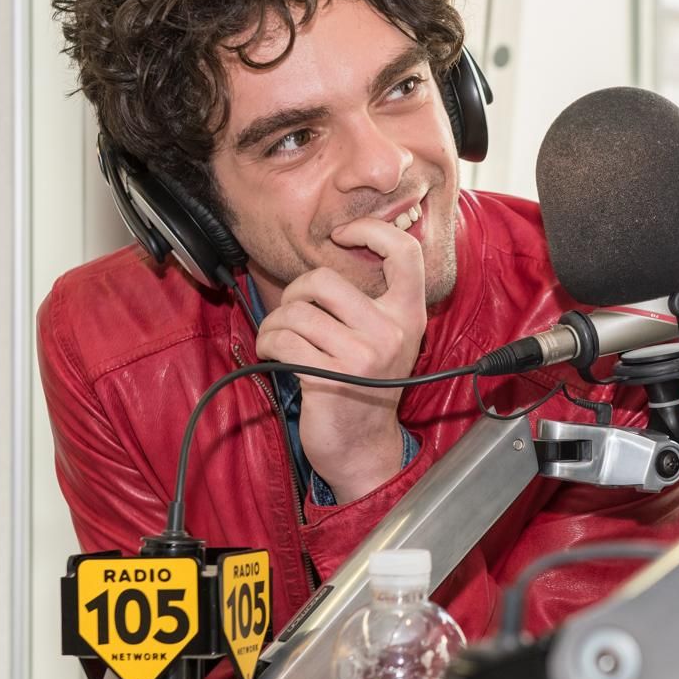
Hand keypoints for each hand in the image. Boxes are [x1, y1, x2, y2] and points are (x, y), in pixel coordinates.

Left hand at [254, 218, 425, 500]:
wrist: (363, 449)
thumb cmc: (365, 389)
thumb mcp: (386, 341)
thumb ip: (373, 302)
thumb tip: (334, 253)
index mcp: (409, 316)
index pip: (404, 252)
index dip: (371, 229)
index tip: (343, 234)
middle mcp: (391, 331)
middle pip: (324, 279)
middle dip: (295, 292)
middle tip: (295, 312)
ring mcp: (363, 355)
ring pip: (296, 312)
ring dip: (275, 324)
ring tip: (280, 340)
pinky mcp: (330, 377)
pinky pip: (283, 340)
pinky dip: (268, 343)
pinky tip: (274, 354)